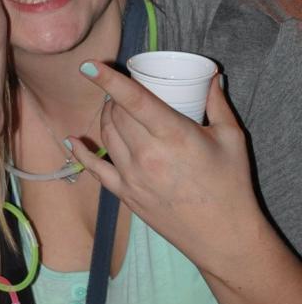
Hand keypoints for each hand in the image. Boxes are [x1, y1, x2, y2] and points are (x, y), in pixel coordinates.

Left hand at [71, 61, 263, 272]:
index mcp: (174, 136)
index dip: (110, 81)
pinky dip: (80, 152)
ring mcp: (131, 176)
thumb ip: (217, 103)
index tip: (89, 66)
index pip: (134, 101)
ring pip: (106, 135)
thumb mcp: (231, 138)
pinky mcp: (124, 194)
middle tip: (123, 90)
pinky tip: (71, 139)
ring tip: (115, 109)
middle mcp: (147, 155)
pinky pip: (94, 168)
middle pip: (116, 115)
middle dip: (114, 97)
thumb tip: (210, 75)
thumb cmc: (231, 186)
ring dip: (106, 117)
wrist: (223, 237)